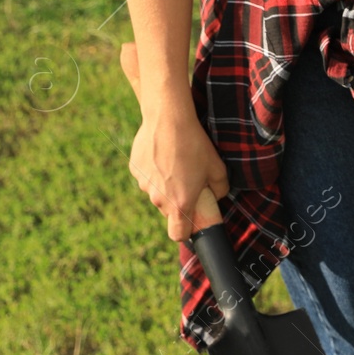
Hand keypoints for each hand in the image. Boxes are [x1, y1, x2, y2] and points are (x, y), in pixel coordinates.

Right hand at [120, 42, 228, 240]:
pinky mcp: (134, 169)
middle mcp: (157, 198)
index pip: (178, 234)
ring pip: (156, 192)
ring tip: (176, 163)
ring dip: (165, 185)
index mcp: (179, 204)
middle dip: (178, 201)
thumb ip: (219, 190)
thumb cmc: (195, 146)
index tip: (191, 222)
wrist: (168, 120)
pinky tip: (163, 154)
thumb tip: (216, 195)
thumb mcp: (218, 169)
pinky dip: (154, 170)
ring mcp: (143, 184)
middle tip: (189, 181)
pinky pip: (146, 176)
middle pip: (168, 210)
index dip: (186, 232)